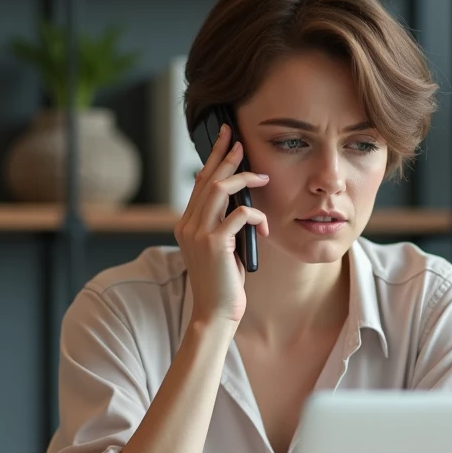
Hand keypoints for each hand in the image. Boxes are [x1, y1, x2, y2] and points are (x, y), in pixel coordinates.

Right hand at [175, 124, 269, 324]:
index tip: (225, 141)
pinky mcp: (215, 243)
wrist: (215, 312)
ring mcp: (199, 233)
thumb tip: (243, 202)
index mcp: (186, 225)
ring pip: (220, 189)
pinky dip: (256, 215)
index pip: (199, 183)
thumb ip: (224, 225)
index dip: (213, 159)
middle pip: (207, 178)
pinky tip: (265, 226)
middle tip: (240, 140)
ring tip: (261, 176)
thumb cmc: (222, 282)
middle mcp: (187, 225)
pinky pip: (239, 214)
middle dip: (225, 156)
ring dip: (243, 179)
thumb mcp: (221, 248)